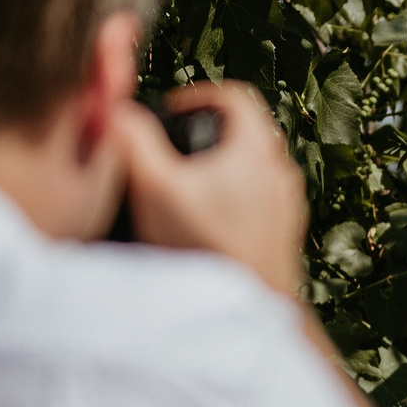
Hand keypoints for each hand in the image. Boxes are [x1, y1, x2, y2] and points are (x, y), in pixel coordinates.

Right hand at [116, 81, 308, 293]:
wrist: (248, 309)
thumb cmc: (205, 249)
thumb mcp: (156, 189)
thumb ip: (135, 143)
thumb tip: (118, 113)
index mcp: (256, 148)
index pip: (234, 96)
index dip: (198, 96)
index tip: (172, 112)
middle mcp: (280, 171)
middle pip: (246, 131)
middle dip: (210, 134)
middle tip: (175, 150)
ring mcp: (287, 204)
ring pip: (254, 168)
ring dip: (223, 168)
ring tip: (188, 188)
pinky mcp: (285, 233)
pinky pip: (260, 200)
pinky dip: (236, 199)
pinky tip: (207, 222)